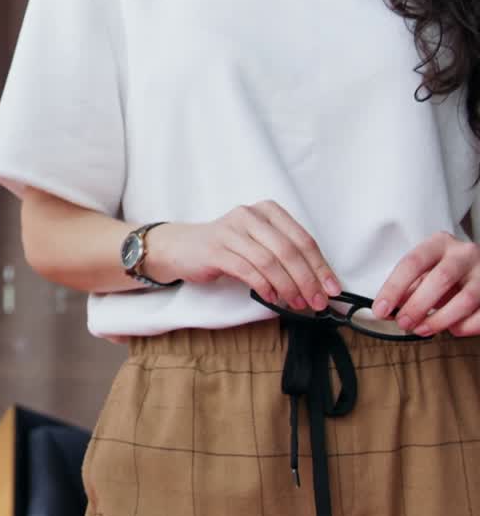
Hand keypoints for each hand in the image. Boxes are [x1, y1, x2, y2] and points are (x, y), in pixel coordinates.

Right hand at [145, 201, 340, 311]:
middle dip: (307, 280)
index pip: (302, 239)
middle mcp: (249, 215)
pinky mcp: (215, 249)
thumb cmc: (227, 248)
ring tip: (296, 304)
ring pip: (269, 261)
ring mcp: (231, 230)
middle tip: (317, 302)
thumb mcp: (259, 244)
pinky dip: (263, 286)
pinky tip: (271, 298)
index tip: (332, 289)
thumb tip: (319, 284)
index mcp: (267, 211)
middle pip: (288, 250)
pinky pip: (247, 270)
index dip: (320, 266)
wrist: (182, 247)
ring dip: (288, 287)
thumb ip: (285, 256)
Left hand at [373, 231, 479, 336]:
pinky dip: (465, 327)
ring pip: (465, 299)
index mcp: (439, 244)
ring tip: (422, 329)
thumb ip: (406, 290)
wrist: (479, 270)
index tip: (381, 310)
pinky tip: (452, 329)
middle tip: (403, 323)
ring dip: (439, 319)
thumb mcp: (424, 273)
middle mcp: (465, 254)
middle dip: (417, 305)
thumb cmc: (446, 273)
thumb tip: (386, 311)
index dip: (394, 288)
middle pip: (441, 278)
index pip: (413, 262)